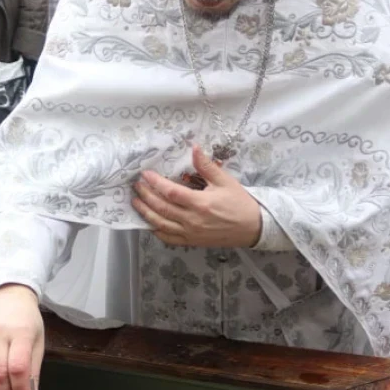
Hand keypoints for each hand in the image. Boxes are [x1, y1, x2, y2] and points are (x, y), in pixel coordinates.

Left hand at [131, 146, 261, 247]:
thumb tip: (194, 147)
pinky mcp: (192, 241)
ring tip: (136, 202)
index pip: (170, 192)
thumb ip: (206, 166)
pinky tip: (150, 222)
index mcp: (200, 203)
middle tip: (136, 186)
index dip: (155, 183)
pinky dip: (157, 231)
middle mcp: (192, 220)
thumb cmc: (239, 203)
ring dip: (146, 213)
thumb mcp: (225, 181)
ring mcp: (191, 233)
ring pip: (161, 224)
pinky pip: (169, 238)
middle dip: (146, 196)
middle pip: (161, 208)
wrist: (253, 227)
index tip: (145, 174)